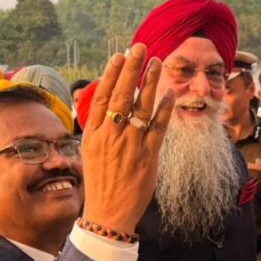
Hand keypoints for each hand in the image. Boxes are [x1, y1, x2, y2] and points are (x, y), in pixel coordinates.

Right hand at [80, 43, 174, 235]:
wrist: (108, 213)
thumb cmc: (100, 182)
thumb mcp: (90, 152)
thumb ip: (99, 128)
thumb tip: (106, 106)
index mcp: (94, 134)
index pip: (103, 97)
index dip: (111, 74)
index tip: (119, 56)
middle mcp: (111, 136)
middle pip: (122, 95)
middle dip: (131, 68)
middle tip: (140, 47)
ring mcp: (131, 145)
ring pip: (141, 106)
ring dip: (150, 82)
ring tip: (156, 62)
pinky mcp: (148, 156)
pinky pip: (158, 126)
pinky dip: (164, 108)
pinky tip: (169, 93)